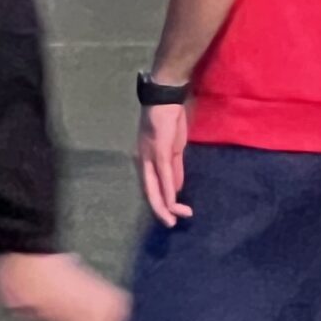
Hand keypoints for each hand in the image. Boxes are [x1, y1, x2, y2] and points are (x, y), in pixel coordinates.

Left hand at [135, 102, 190, 227]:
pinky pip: (163, 175)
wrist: (167, 97)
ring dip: (165, 205)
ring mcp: (150, 157)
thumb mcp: (174, 149)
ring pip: (154, 187)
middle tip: (171, 223)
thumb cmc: (170, 119)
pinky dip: (168, 191)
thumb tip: (177, 189)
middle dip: (159, 210)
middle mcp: (143, 160)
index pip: (151, 185)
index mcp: (146, 159)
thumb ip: (175, 169)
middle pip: (149, 191)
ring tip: (174, 219)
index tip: (172, 213)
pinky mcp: (160, 152)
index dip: (160, 201)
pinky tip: (173, 203)